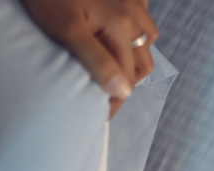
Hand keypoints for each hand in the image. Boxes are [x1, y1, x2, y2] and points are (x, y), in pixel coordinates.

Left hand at [21, 0, 157, 118]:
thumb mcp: (67, 31)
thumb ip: (97, 62)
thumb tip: (124, 92)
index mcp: (122, 26)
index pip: (127, 79)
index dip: (114, 102)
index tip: (98, 117)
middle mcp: (135, 13)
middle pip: (143, 63)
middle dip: (126, 85)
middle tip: (103, 98)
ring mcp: (134, 0)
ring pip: (146, 40)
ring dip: (133, 59)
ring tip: (109, 71)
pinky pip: (141, 17)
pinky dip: (132, 33)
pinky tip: (113, 36)